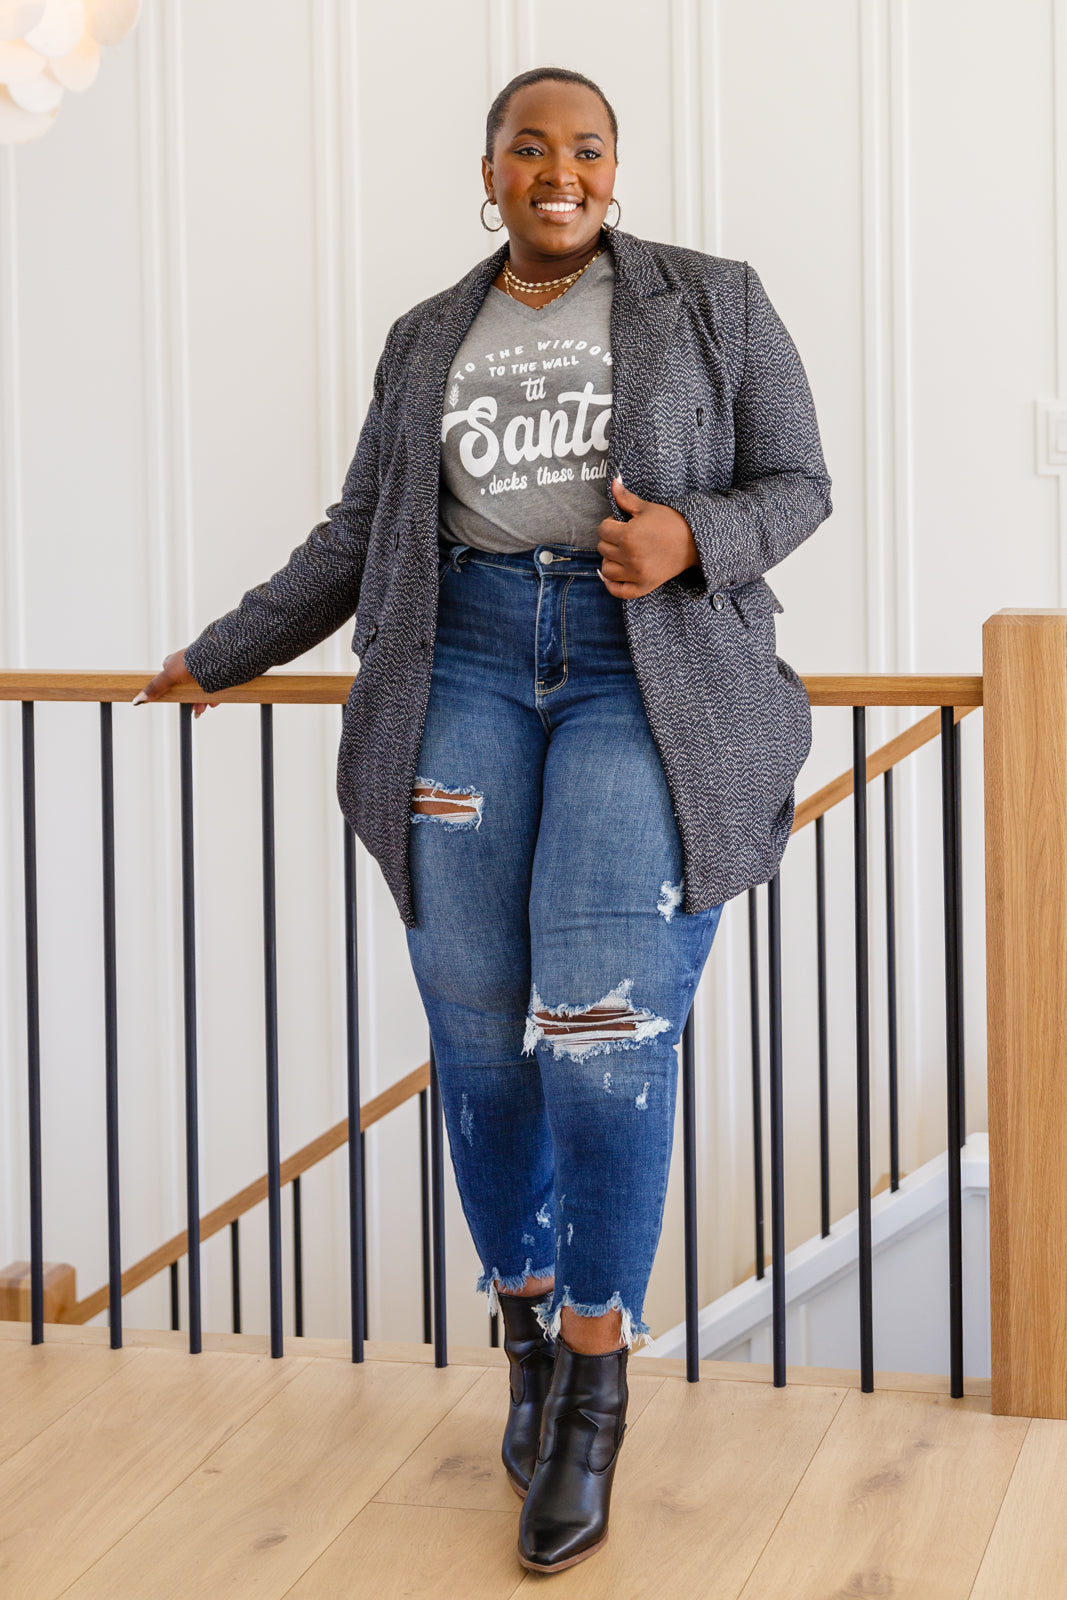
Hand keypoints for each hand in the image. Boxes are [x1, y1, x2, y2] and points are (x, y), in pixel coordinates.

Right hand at [132, 649, 217, 718]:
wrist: (218, 657)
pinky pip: (214, 689)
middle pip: (185, 687)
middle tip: (192, 709)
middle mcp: (189, 665)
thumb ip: (155, 687)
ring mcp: (204, 669)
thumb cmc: (191, 663)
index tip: (173, 696)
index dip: (169, 687)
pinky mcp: (217, 674)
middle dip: (188, 700)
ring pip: (200, 690)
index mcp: (175, 661)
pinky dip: (212, 697)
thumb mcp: (169, 676)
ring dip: (200, 702)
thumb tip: (137, 700)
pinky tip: (212, 702)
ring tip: (202, 708)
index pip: (167, 674)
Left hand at [596, 478, 699, 597]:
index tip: (621, 523)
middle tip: (623, 536)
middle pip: (602, 548)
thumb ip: (626, 498)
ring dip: (610, 560)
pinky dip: (612, 585)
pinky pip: (619, 591)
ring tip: (621, 553)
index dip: (610, 524)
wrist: (694, 541)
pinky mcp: (643, 586)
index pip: (602, 530)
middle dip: (610, 540)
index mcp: (628, 535)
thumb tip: (613, 481)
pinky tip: (613, 576)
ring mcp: (636, 574)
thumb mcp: (647, 508)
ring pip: (606, 569)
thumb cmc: (671, 522)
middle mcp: (629, 556)